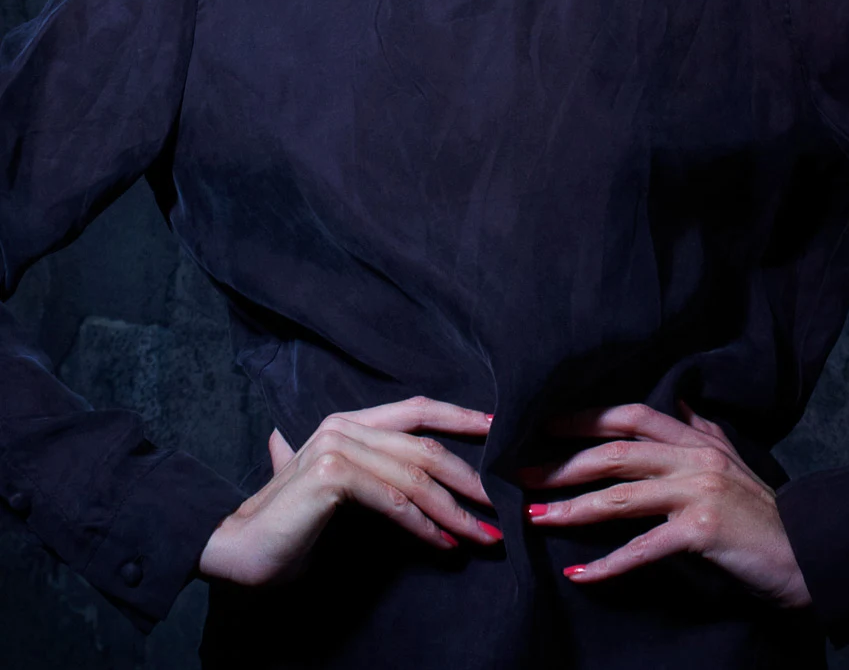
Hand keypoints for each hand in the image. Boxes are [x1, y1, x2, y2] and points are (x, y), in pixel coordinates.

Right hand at [199, 397, 497, 585]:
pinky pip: (395, 502)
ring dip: (457, 510)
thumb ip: (358, 468)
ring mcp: (337, 448)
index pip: (417, 409)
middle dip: (471, 478)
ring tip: (485, 534)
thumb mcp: (332, 488)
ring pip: (417, 477)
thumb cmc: (286, 526)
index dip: (462, 416)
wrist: (233, 550)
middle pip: (426, 448)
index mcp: (346, 422)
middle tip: (503, 504)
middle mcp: (343, 427)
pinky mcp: (332, 477)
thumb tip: (390, 468)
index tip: (501, 431)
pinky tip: (446, 543)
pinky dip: (426, 525)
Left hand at [520, 402, 809, 607]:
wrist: (805, 552)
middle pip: (617, 452)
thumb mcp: (731, 460)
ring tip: (537, 517)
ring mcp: (699, 493)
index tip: (542, 425)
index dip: (586, 417)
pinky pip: (643, 547)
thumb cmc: (761, 512)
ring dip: (573, 508)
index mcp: (698, 439)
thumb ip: (699, 430)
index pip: (634, 414)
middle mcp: (696, 459)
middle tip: (520, 474)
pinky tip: (579, 573)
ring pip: (622, 496)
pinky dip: (608, 564)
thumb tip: (673, 399)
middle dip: (563, 463)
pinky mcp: (702, 532)